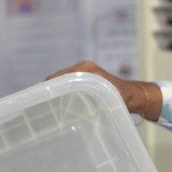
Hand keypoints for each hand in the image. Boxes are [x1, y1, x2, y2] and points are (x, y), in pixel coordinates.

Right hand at [46, 60, 160, 118]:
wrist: (132, 95)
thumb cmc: (121, 99)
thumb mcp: (105, 99)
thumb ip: (91, 98)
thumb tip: (73, 105)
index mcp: (87, 69)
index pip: (62, 76)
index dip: (51, 85)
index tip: (42, 94)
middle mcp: (84, 67)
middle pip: (59, 76)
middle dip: (50, 86)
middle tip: (40, 99)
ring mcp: (83, 70)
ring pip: (62, 78)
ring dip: (55, 87)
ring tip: (45, 99)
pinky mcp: (84, 75)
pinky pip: (68, 79)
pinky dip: (61, 87)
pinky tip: (56, 97)